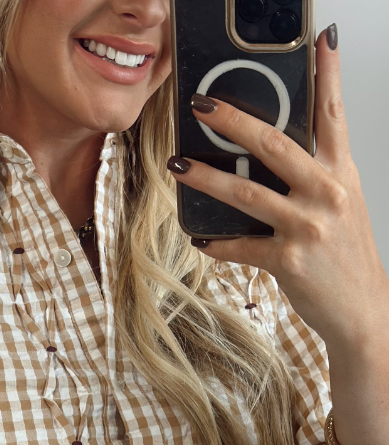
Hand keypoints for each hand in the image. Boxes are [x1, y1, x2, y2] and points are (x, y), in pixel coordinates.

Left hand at [168, 25, 388, 347]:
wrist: (361, 310)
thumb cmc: (345, 256)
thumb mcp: (340, 205)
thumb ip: (312, 176)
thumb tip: (266, 154)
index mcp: (341, 174)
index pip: (333, 114)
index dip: (326, 74)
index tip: (319, 39)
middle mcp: (327, 194)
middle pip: (274, 144)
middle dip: (233, 121)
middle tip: (201, 106)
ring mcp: (307, 226)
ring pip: (247, 193)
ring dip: (207, 178)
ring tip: (178, 166)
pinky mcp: (288, 260)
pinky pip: (241, 246)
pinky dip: (217, 242)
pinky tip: (200, 237)